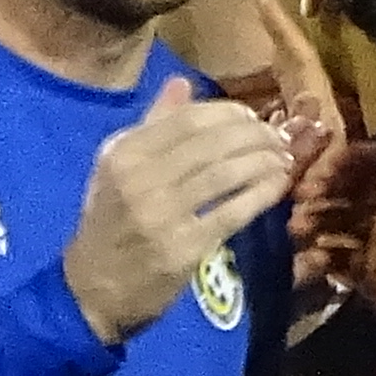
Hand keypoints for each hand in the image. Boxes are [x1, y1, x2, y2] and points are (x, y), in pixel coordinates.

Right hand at [63, 76, 297, 342]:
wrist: (92, 292)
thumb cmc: (109, 226)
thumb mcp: (116, 169)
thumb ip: (151, 126)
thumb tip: (182, 83)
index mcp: (124, 152)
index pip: (189, 119)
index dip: (230, 113)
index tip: (253, 118)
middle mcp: (140, 178)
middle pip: (213, 143)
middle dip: (255, 135)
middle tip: (278, 138)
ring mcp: (161, 214)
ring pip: (226, 174)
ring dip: (263, 161)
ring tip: (284, 158)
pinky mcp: (183, 249)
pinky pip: (232, 212)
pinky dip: (261, 195)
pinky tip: (278, 186)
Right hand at [293, 132, 375, 328]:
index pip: (372, 165)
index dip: (350, 161)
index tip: (327, 163)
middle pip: (346, 192)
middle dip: (323, 191)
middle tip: (303, 195)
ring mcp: (372, 239)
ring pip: (335, 224)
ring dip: (316, 222)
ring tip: (299, 227)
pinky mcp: (363, 270)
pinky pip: (336, 259)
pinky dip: (323, 258)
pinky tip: (315, 257)